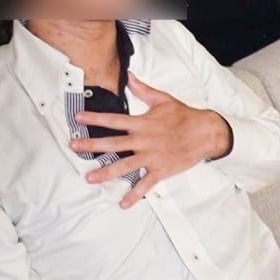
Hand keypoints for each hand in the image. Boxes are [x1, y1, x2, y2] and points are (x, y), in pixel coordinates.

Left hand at [70, 72, 231, 208]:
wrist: (206, 132)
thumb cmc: (184, 116)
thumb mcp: (162, 99)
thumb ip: (142, 89)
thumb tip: (129, 75)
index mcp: (143, 123)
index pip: (114, 120)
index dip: (95, 118)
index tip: (78, 117)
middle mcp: (144, 140)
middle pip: (113, 144)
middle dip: (92, 145)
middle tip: (74, 146)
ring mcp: (152, 157)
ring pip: (125, 166)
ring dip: (106, 172)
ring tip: (89, 177)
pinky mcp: (161, 170)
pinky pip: (145, 185)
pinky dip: (134, 195)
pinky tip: (123, 203)